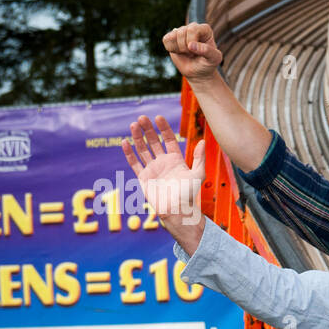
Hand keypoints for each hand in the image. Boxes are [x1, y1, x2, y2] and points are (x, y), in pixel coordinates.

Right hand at [122, 115, 206, 249]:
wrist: (177, 210)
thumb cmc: (189, 194)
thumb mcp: (198, 174)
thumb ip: (199, 158)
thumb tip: (203, 141)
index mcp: (176, 160)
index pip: (168, 139)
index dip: (163, 128)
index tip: (158, 117)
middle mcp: (163, 162)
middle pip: (153, 141)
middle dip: (148, 129)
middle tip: (141, 118)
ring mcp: (152, 169)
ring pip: (142, 149)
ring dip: (137, 137)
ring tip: (133, 125)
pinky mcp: (143, 178)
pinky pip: (134, 163)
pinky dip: (129, 153)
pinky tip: (125, 142)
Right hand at [163, 23, 222, 82]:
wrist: (198, 72)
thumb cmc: (208, 63)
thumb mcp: (214, 59)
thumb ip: (207, 51)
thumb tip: (190, 45)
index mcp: (205, 29)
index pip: (192, 29)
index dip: (192, 42)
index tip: (198, 51)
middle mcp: (193, 27)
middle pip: (181, 32)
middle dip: (185, 47)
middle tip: (192, 54)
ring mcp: (181, 31)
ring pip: (173, 36)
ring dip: (179, 49)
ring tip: (187, 53)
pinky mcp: (172, 37)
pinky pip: (166, 40)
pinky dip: (171, 49)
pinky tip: (179, 52)